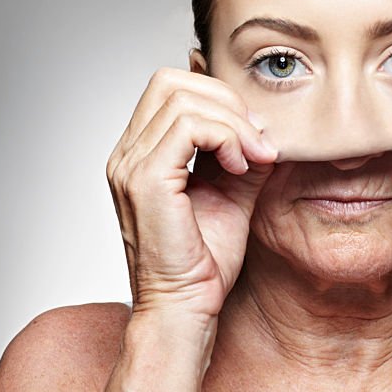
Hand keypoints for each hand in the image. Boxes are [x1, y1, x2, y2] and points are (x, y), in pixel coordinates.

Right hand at [105, 68, 277, 319]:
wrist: (184, 309)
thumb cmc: (203, 262)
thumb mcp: (233, 193)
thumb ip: (242, 154)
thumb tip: (266, 125)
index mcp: (140, 154)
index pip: (171, 88)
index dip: (218, 98)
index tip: (253, 134)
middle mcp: (126, 154)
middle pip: (172, 81)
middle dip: (226, 101)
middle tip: (257, 139)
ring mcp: (130, 165)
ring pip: (183, 99)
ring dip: (233, 122)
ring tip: (254, 156)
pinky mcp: (146, 180)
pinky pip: (189, 127)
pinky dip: (225, 137)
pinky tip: (240, 165)